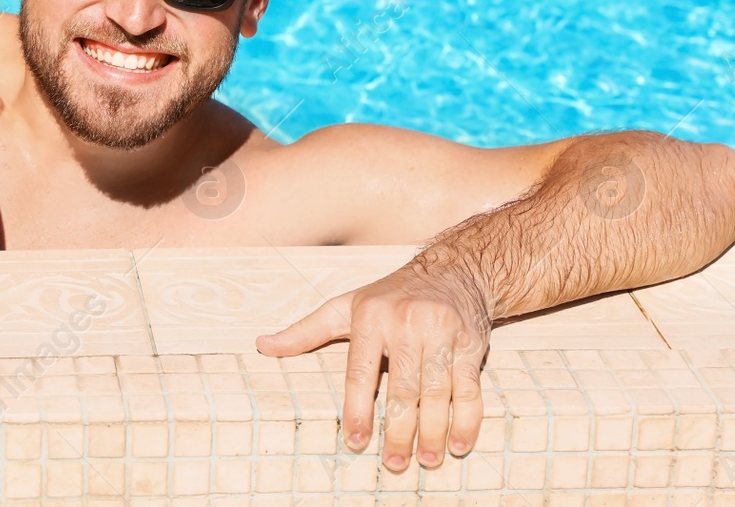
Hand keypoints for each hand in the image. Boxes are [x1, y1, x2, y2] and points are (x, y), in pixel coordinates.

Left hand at [254, 260, 491, 470]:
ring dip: (433, 431)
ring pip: (437, 392)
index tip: (355, 442)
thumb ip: (306, 331)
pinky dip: (467, 420)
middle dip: (399, 431)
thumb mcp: (345, 305)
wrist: (453, 270)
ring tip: (427, 460)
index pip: (360, 372)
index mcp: (370, 317)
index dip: (357, 410)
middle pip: (402, 388)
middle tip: (394, 463)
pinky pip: (470, 388)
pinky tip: (458, 444)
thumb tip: (263, 345)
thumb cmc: (390, 295)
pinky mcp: (471, 344)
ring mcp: (441, 333)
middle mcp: (406, 324)